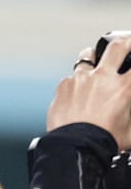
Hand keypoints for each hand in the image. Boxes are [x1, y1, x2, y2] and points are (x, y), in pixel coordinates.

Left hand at [47, 35, 130, 149]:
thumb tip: (128, 111)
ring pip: (88, 55)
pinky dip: (76, 81)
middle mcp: (103, 78)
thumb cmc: (103, 142)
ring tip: (95, 62)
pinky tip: (77, 92)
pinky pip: (71, 77)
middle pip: (117, 45)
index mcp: (125, 88)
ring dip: (94, 57)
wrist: (74, 148)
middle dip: (124, 40)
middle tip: (126, 43)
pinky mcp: (63, 85)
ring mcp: (81, 79)